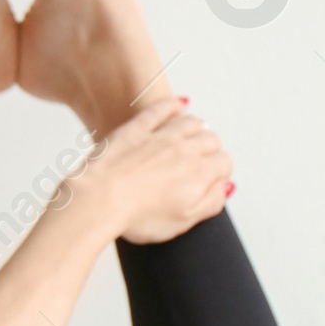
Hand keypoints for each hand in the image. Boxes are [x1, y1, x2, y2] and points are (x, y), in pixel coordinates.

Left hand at [88, 99, 232, 243]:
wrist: (99, 201)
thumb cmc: (136, 216)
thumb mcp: (183, 222)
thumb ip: (211, 202)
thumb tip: (225, 188)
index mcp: (199, 173)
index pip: (224, 162)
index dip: (221, 172)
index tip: (212, 180)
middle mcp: (184, 149)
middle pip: (211, 139)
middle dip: (211, 150)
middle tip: (203, 160)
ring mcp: (159, 136)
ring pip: (190, 122)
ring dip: (197, 127)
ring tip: (196, 133)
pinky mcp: (136, 128)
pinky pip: (160, 109)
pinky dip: (172, 105)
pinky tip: (178, 103)